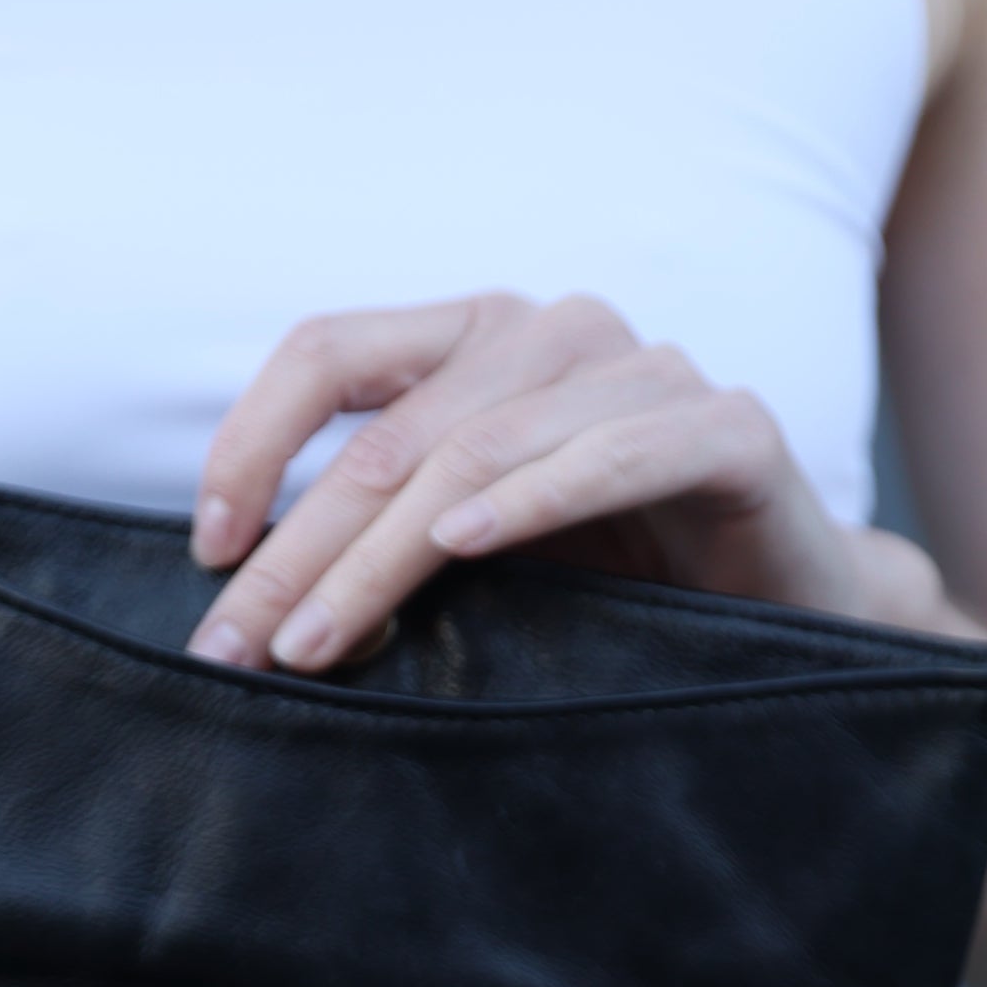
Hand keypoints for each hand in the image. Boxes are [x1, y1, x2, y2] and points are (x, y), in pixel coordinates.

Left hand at [187, 292, 946, 672]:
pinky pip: (617, 452)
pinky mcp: (729, 429)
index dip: (250, 446)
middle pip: (390, 436)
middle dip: (297, 555)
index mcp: (475, 342)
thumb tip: (260, 617)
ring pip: (478, 454)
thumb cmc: (613, 578)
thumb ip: (382, 552)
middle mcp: (552, 334)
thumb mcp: (473, 556)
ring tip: (317, 644)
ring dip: (382, 560)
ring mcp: (645, 371)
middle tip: (236, 651)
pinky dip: (535, 498)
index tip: (205, 552)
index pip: (326, 354)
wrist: (782, 609)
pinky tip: (466, 545)